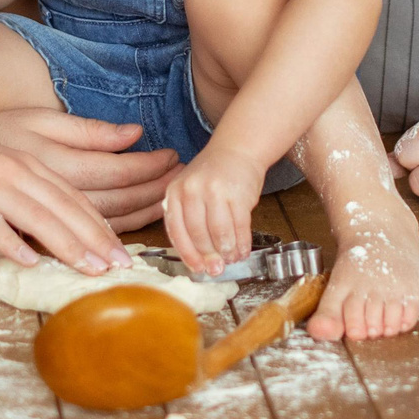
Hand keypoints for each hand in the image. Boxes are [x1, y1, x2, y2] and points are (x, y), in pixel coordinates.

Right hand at [0, 114, 129, 272]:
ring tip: (90, 269)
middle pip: (65, 207)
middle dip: (97, 239)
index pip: (75, 197)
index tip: (124, 252)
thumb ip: (34, 179)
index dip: (103, 225)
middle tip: (122, 267)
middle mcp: (15, 171)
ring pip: (37, 216)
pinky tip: (30, 261)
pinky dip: (12, 243)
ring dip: (67, 244)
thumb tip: (62, 211)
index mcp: (28, 163)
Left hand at [162, 147, 266, 277]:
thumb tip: (199, 258)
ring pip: (219, 233)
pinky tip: (243, 249)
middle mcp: (192, 190)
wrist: (237, 149)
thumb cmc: (213, 175)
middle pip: (198, 234)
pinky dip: (242, 242)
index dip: (188, 254)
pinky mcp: (238, 194)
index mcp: (175, 192)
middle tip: (216, 269)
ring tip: (232, 259)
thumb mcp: (189, 191)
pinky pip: (240, 226)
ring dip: (227, 251)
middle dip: (209, 256)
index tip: (197, 268)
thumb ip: (187, 219)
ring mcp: (215, 191)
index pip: (177, 231)